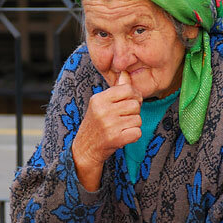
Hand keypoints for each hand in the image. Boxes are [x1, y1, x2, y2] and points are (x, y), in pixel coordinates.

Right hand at [72, 71, 141, 190]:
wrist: (85, 148)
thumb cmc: (95, 124)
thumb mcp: (100, 104)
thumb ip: (115, 89)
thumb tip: (126, 73)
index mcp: (99, 99)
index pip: (127, 89)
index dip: (134, 95)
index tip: (131, 101)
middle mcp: (103, 111)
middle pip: (135, 104)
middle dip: (134, 112)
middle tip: (123, 118)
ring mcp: (109, 125)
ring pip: (138, 119)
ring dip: (133, 125)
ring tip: (121, 128)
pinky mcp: (115, 139)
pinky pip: (137, 132)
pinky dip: (133, 136)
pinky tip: (123, 136)